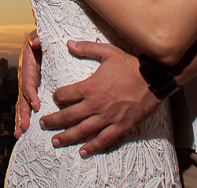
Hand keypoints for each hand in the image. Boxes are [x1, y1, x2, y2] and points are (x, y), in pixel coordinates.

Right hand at [14, 31, 41, 137]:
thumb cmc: (41, 39)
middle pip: (23, 99)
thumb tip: (36, 43)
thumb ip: (37, 38)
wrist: (41, 42)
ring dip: (22, 119)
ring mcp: (29, 86)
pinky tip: (27, 131)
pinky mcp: (35, 90)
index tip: (37, 105)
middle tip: (23, 128)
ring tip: (20, 134)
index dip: (31, 94)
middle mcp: (25, 79)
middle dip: (22, 114)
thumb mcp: (39, 36)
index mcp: (27, 67)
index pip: (28, 83)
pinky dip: (28, 117)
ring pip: (24, 105)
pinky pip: (30, 105)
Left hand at [40, 41, 160, 156]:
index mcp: (89, 87)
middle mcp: (95, 104)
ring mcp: (107, 117)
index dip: (56, 97)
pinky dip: (92, 147)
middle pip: (68, 116)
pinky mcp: (120, 126)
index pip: (64, 95)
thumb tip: (69, 43)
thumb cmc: (130, 66)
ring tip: (55, 141)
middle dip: (53, 121)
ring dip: (67, 137)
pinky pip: (103, 140)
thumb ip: (86, 48)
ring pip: (82, 131)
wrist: (153, 79)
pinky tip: (83, 152)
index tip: (54, 98)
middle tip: (43, 124)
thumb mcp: (107, 52)